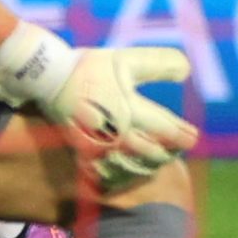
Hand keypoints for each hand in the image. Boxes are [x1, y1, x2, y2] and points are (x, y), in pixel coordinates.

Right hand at [0, 27, 198, 192]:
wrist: (44, 82)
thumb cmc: (86, 69)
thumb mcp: (124, 61)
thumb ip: (158, 64)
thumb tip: (187, 69)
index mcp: (129, 112)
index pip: (166, 130)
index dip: (183, 135)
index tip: (192, 137)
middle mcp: (117, 136)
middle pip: (154, 154)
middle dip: (169, 151)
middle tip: (177, 148)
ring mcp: (100, 151)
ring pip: (135, 168)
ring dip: (150, 164)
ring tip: (158, 158)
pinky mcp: (84, 157)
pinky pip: (111, 176)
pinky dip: (125, 175)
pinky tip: (130, 170)